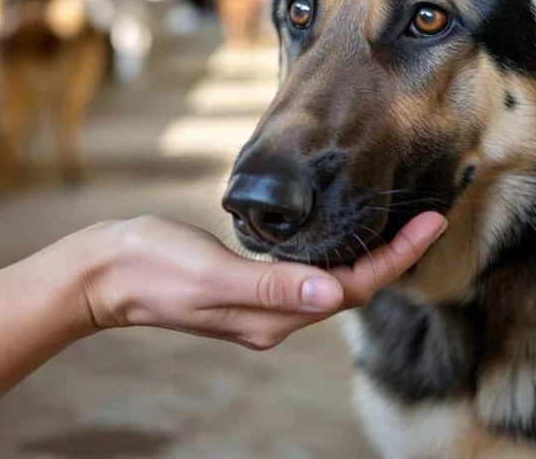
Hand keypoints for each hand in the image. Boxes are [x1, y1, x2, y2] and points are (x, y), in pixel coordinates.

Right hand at [68, 212, 446, 349]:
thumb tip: (330, 289)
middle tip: (430, 217)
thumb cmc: (152, 266)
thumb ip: (271, 284)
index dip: (396, 257)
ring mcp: (260, 306)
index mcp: (270, 317)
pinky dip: (333, 255)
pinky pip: (306, 276)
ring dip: (369, 257)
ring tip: (402, 224)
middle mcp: (273, 318)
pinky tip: (342, 234)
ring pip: (331, 284)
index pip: (351, 289)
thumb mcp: (213, 273)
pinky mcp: (246, 288)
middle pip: (350, 289)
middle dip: (394, 256)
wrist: (104, 274)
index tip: (431, 223)